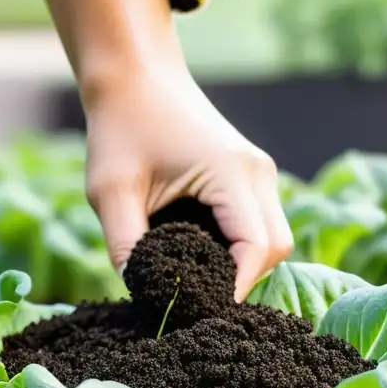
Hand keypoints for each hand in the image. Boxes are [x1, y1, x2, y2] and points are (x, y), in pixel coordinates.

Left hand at [85, 70, 292, 300]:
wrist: (136, 77)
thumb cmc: (121, 128)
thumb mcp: (110, 190)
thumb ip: (125, 245)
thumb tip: (141, 292)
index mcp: (230, 172)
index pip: (255, 247)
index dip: (234, 286)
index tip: (202, 309)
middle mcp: (257, 172)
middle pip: (276, 247)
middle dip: (244, 280)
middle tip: (200, 299)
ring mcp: (259, 172)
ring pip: (274, 238)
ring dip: (245, 264)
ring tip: (201, 280)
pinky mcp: (251, 175)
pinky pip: (262, 224)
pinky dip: (241, 247)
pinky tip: (205, 255)